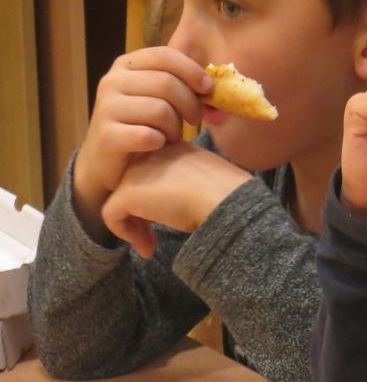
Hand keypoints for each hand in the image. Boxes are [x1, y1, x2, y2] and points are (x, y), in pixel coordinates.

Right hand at [73, 47, 210, 241]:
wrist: (108, 161)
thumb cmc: (143, 124)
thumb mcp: (161, 98)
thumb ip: (182, 86)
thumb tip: (214, 86)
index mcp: (126, 65)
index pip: (165, 55)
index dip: (191, 70)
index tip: (208, 88)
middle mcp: (112, 81)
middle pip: (166, 83)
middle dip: (189, 104)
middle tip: (194, 120)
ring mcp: (105, 107)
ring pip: (160, 110)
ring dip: (175, 127)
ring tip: (171, 136)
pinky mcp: (106, 135)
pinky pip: (149, 135)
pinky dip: (161, 142)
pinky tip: (157, 146)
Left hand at [101, 142, 251, 258]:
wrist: (224, 197)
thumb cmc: (226, 192)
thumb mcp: (206, 179)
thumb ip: (187, 182)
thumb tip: (174, 202)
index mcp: (174, 147)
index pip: (154, 173)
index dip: (157, 198)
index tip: (174, 218)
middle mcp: (152, 153)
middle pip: (134, 186)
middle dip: (141, 215)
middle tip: (155, 238)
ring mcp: (137, 170)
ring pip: (121, 201)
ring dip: (135, 226)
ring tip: (150, 246)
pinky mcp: (126, 191)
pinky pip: (112, 216)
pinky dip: (126, 234)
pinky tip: (147, 248)